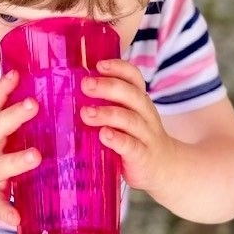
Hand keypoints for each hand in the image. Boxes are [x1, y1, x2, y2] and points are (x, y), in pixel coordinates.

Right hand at [0, 69, 40, 225]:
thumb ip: (17, 120)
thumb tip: (56, 92)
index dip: (2, 88)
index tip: (15, 72)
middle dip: (13, 115)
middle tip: (33, 104)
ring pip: (0, 165)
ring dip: (17, 160)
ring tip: (35, 156)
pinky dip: (5, 211)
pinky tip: (16, 218)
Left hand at [80, 59, 176, 193]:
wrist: (165, 168)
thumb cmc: (135, 138)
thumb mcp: (125, 118)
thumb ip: (106, 105)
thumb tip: (68, 92)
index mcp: (139, 102)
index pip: (134, 78)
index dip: (118, 68)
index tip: (99, 64)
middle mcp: (145, 114)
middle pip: (131, 95)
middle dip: (108, 87)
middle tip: (85, 85)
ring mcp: (146, 135)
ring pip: (129, 119)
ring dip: (107, 113)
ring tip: (86, 112)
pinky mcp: (142, 156)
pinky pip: (131, 145)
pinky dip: (117, 139)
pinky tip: (104, 135)